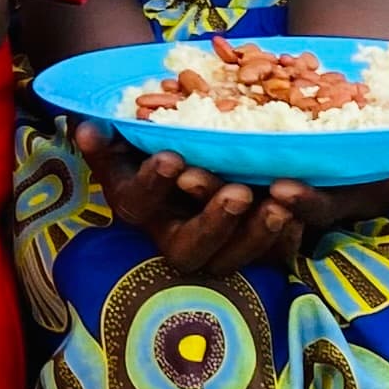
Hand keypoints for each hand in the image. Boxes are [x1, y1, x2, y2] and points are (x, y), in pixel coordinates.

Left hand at [69, 119, 388, 277]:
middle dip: (222, 217)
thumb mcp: (378, 138)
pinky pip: (109, 172)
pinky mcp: (138, 179)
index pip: (287, 225)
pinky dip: (96, 149)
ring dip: (162, 191)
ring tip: (172, 161)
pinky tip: (82, 128)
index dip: (287, 215)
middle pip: (220, 238)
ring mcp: (179, 207)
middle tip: (227, 183)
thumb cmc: (323, 125)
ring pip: (162, 215)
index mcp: (279, 217)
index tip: (283, 192)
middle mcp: (225, 222)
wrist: (254, 85)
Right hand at [72, 118, 309, 275]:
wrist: (188, 143)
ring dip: (257, 235)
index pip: (139, 204)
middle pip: (189, 249)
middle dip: (215, 223)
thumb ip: (108, 133)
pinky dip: (288, 238)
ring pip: (232, 258)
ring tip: (281, 205)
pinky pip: (271, 256)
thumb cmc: (154, 133)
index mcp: (139, 205)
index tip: (171, 159)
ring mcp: (214, 244)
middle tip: (238, 192)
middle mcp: (173, 232)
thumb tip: (88, 130)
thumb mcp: (126, 131)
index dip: (153, 185)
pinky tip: (300, 212)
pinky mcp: (251, 243)